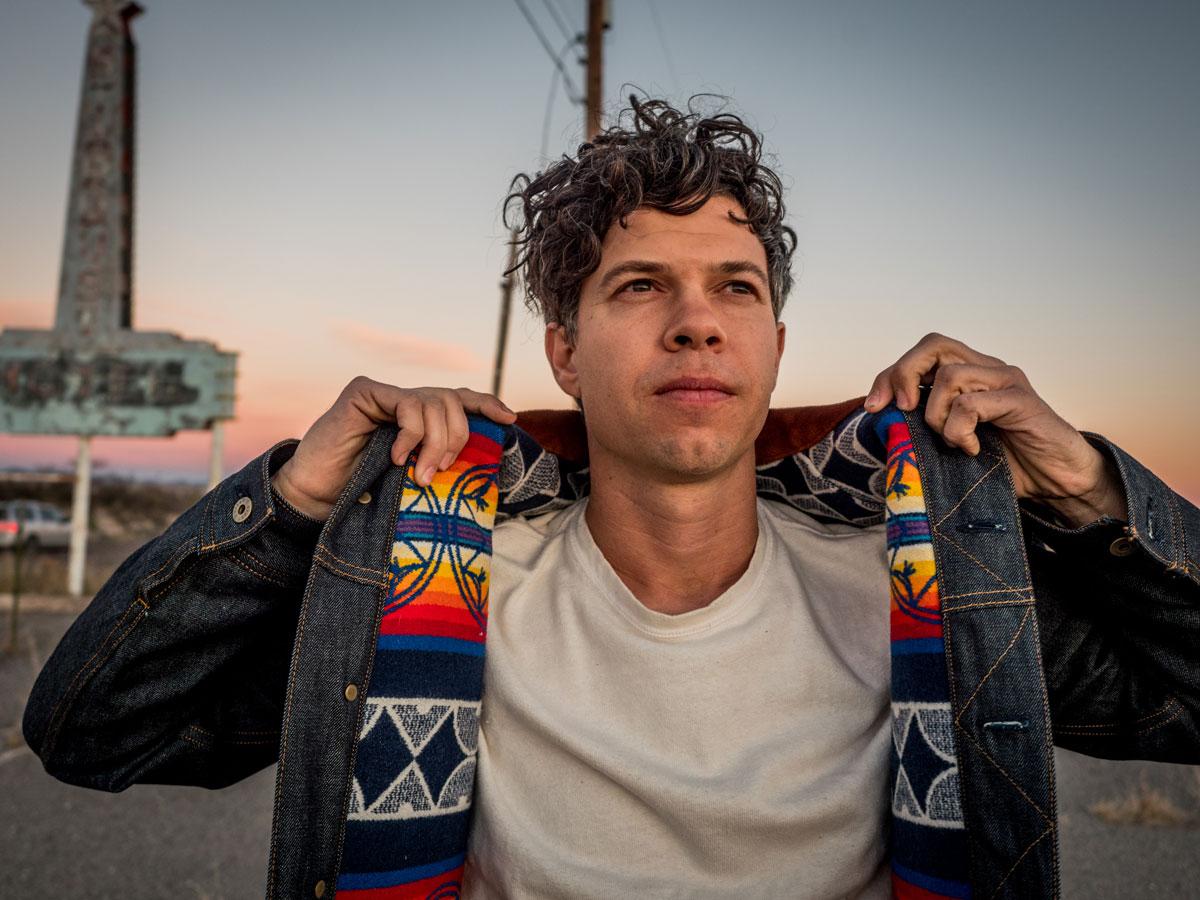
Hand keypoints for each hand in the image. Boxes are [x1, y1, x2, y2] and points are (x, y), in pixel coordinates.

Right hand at [271, 377, 516, 520]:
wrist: (315, 495)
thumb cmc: (362, 489)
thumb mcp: (413, 474)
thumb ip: (438, 457)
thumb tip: (482, 455)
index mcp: (419, 417)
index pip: (460, 399)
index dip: (487, 404)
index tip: (509, 419)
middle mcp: (404, 400)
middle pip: (452, 400)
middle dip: (457, 436)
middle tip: (441, 472)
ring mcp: (384, 393)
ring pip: (434, 401)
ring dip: (435, 441)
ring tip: (420, 473)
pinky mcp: (364, 391)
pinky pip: (407, 404)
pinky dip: (410, 432)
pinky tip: (397, 456)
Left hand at [864, 333, 1124, 527]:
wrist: (1058, 481)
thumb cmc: (1005, 462)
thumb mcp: (952, 441)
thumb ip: (924, 425)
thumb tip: (880, 423)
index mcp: (970, 374)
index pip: (923, 353)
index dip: (891, 375)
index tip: (872, 407)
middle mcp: (988, 369)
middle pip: (934, 345)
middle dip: (903, 375)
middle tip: (899, 410)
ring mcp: (1006, 380)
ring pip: (949, 375)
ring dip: (936, 415)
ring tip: (951, 441)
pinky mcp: (1021, 400)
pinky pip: (971, 404)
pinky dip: (960, 431)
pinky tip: (971, 449)